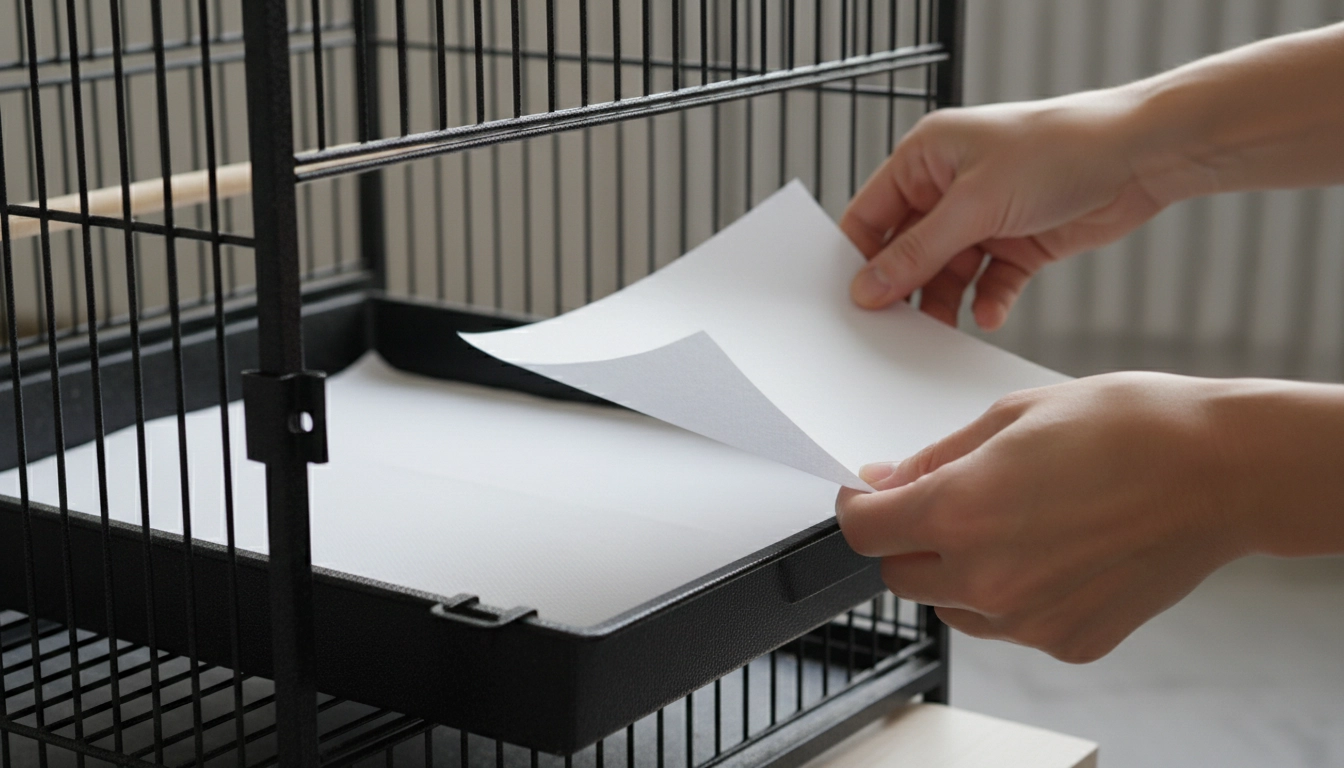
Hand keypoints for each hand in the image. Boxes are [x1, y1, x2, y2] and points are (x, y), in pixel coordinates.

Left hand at [835, 373, 1249, 662]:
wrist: (1221, 470)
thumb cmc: (1126, 428)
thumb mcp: (1010, 417)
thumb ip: (936, 459)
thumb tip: (886, 482)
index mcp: (960, 512)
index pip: (863, 531)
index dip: (859, 508)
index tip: (869, 495)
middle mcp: (986, 578)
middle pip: (899, 575)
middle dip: (908, 539)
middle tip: (947, 501)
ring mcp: (1028, 620)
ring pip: (951, 606)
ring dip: (957, 571)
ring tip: (1016, 522)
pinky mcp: (1068, 642)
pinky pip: (1008, 625)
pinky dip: (1012, 595)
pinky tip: (1055, 551)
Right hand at [841, 89, 1170, 329]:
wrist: (1141, 156)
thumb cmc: (1059, 150)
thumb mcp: (974, 206)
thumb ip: (917, 253)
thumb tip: (868, 287)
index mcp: (925, 157)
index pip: (871, 214)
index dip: (858, 258)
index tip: (852, 301)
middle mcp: (949, 186)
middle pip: (907, 250)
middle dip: (904, 287)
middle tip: (893, 328)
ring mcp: (984, 216)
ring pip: (946, 273)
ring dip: (945, 302)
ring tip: (942, 330)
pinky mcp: (1018, 243)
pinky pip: (987, 282)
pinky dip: (987, 300)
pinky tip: (989, 314)